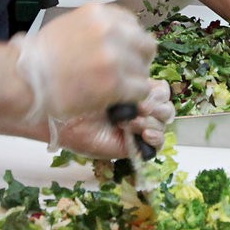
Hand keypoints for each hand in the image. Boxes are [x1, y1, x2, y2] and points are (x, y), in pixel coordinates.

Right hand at [12, 3, 154, 124]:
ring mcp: (114, 56)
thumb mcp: (71, 26)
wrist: (24, 80)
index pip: (134, 25)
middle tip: (124, 74)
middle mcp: (110, 30)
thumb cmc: (41, 58)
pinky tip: (115, 99)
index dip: (131, 43)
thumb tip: (120, 39)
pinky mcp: (115, 82)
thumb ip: (98, 29)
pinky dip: (131, 97)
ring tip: (112, 88)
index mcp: (99, 13)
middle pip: (146, 45)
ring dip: (133, 81)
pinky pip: (141, 90)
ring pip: (144, 70)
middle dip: (138, 61)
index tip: (124, 55)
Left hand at [51, 80, 174, 158]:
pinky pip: (158, 144)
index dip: (156, 90)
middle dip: (155, 104)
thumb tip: (150, 86)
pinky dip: (156, 137)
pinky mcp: (135, 146)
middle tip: (139, 107)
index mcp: (132, 90)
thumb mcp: (110, 83)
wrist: (63, 120)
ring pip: (163, 121)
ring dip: (151, 120)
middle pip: (165, 104)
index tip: (141, 88)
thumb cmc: (79, 97)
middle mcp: (137, 108)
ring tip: (130, 122)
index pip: (160, 88)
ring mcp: (138, 127)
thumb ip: (134, 83)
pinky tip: (142, 134)